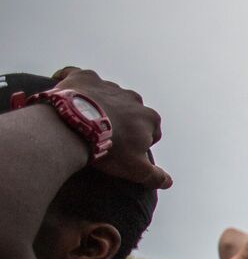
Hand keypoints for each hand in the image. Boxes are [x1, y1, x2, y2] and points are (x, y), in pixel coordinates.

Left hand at [50, 68, 169, 188]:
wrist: (75, 127)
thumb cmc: (110, 148)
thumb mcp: (136, 169)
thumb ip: (155, 176)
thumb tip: (169, 182)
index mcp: (149, 118)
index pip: (153, 132)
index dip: (141, 142)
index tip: (127, 151)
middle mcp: (133, 98)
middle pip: (132, 111)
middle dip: (123, 121)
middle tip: (107, 136)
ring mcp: (109, 86)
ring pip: (109, 95)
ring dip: (103, 105)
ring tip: (87, 120)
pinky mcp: (85, 78)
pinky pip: (81, 76)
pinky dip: (77, 83)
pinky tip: (68, 91)